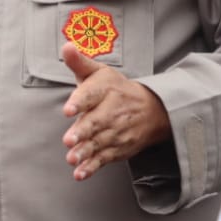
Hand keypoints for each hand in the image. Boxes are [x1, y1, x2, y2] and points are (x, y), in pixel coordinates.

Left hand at [59, 43, 171, 180]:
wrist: (154, 109)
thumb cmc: (115, 89)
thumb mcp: (99, 73)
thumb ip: (79, 62)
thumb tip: (66, 46)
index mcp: (106, 90)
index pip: (92, 94)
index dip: (80, 101)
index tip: (68, 109)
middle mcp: (113, 111)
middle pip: (96, 122)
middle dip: (82, 131)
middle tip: (68, 139)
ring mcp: (117, 132)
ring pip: (99, 143)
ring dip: (85, 152)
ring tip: (72, 159)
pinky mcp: (118, 148)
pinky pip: (104, 158)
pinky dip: (92, 167)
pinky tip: (80, 173)